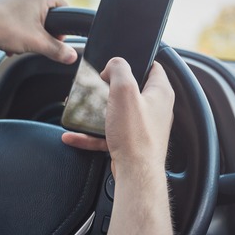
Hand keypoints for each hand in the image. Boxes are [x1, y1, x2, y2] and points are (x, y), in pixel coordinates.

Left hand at [0, 0, 77, 64]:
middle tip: (34, 44)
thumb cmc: (3, 29)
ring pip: (32, 19)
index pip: (64, 10)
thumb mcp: (37, 43)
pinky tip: (9, 42)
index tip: (54, 41)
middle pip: (47, 16)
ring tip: (18, 44)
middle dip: (41, 34)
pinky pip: (19, 18)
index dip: (62, 29)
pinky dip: (17, 31)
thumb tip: (71, 56)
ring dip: (28, 35)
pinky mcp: (4, 3)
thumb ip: (57, 50)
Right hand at [62, 58, 173, 172]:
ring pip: (116, 112)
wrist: (135, 173)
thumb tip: (114, 65)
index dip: (135, 60)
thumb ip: (119, 69)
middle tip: (96, 86)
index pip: (152, 66)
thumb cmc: (136, 135)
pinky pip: (108, 133)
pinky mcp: (131, 142)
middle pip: (130, 90)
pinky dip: (91, 134)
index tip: (117, 63)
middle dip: (109, 88)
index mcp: (160, 92)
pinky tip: (74, 135)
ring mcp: (143, 126)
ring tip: (81, 110)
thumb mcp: (124, 91)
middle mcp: (155, 108)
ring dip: (97, 112)